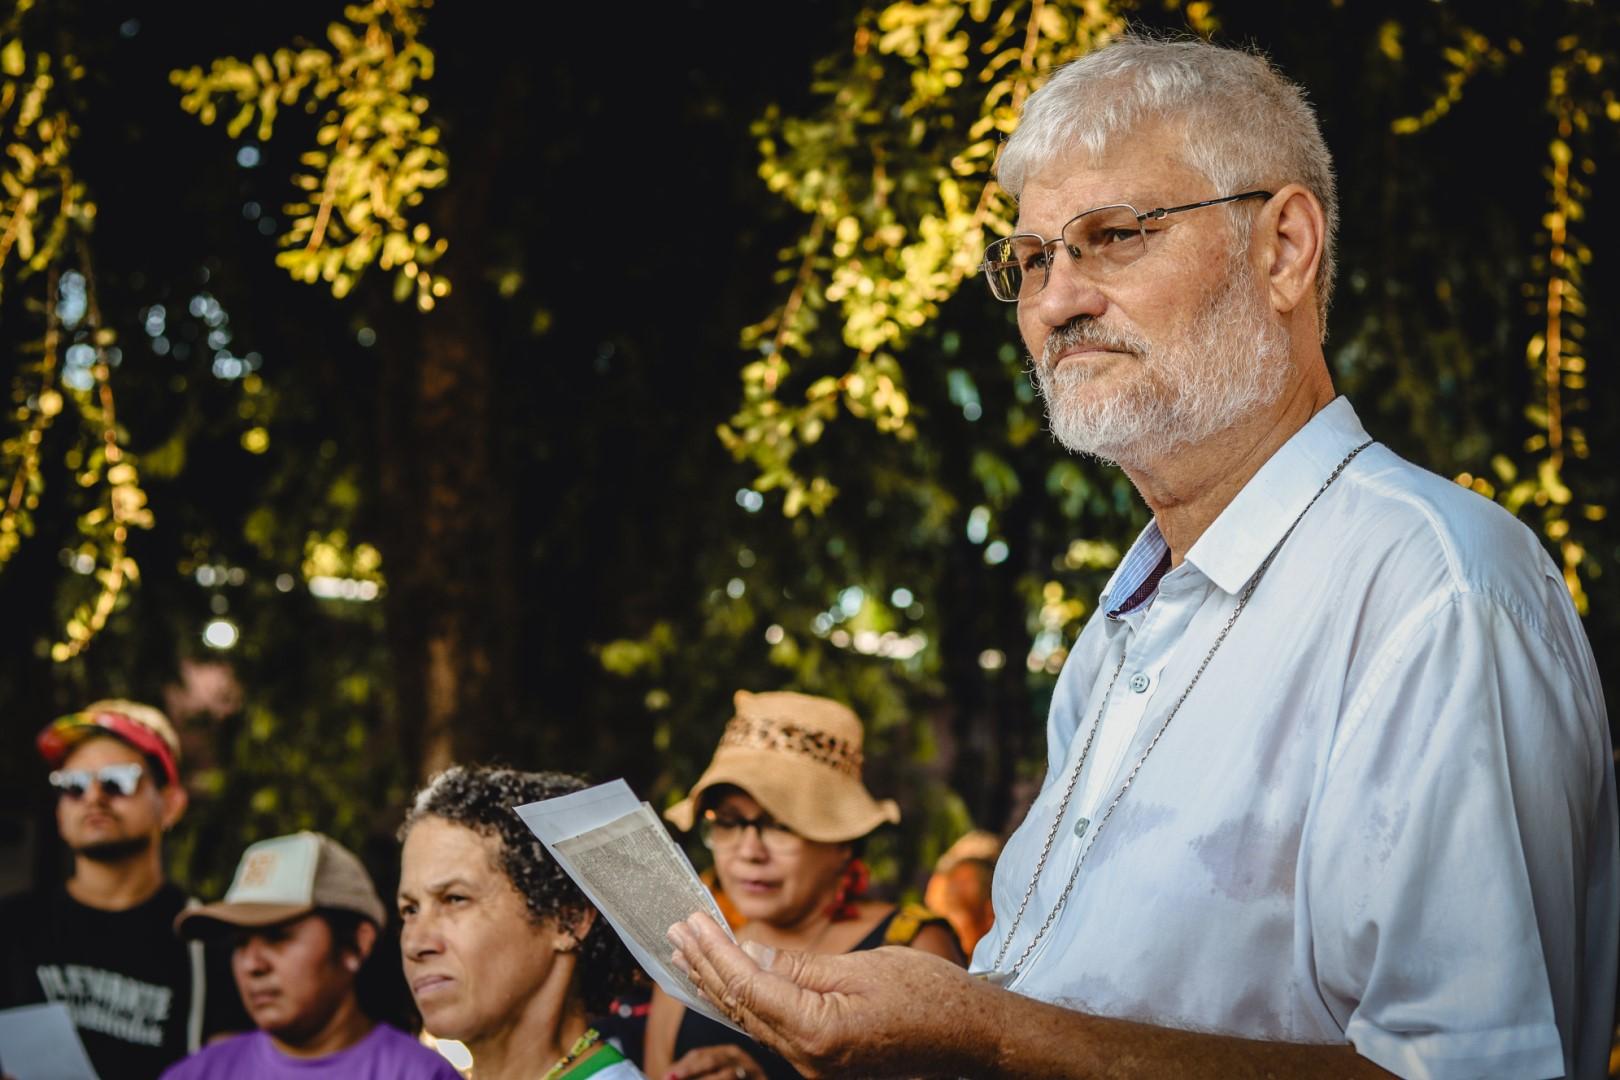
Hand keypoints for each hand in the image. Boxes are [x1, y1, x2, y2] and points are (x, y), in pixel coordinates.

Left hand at [668, 912, 989, 1077]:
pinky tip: (729, 981)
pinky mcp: (823, 1062)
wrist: (974, 1037)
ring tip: (688, 952)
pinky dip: (746, 1000)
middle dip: (705, 965)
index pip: (748, 984)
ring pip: (751, 1021)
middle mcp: (809, 1059)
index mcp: (818, 1032)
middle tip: (676, 928)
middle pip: (740, 1006)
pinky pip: (771, 1029)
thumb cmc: (930, 995)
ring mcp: (815, 1066)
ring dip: (718, 983)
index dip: (715, 949)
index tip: (692, 918)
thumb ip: (799, 965)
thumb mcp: (863, 968)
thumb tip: (748, 949)